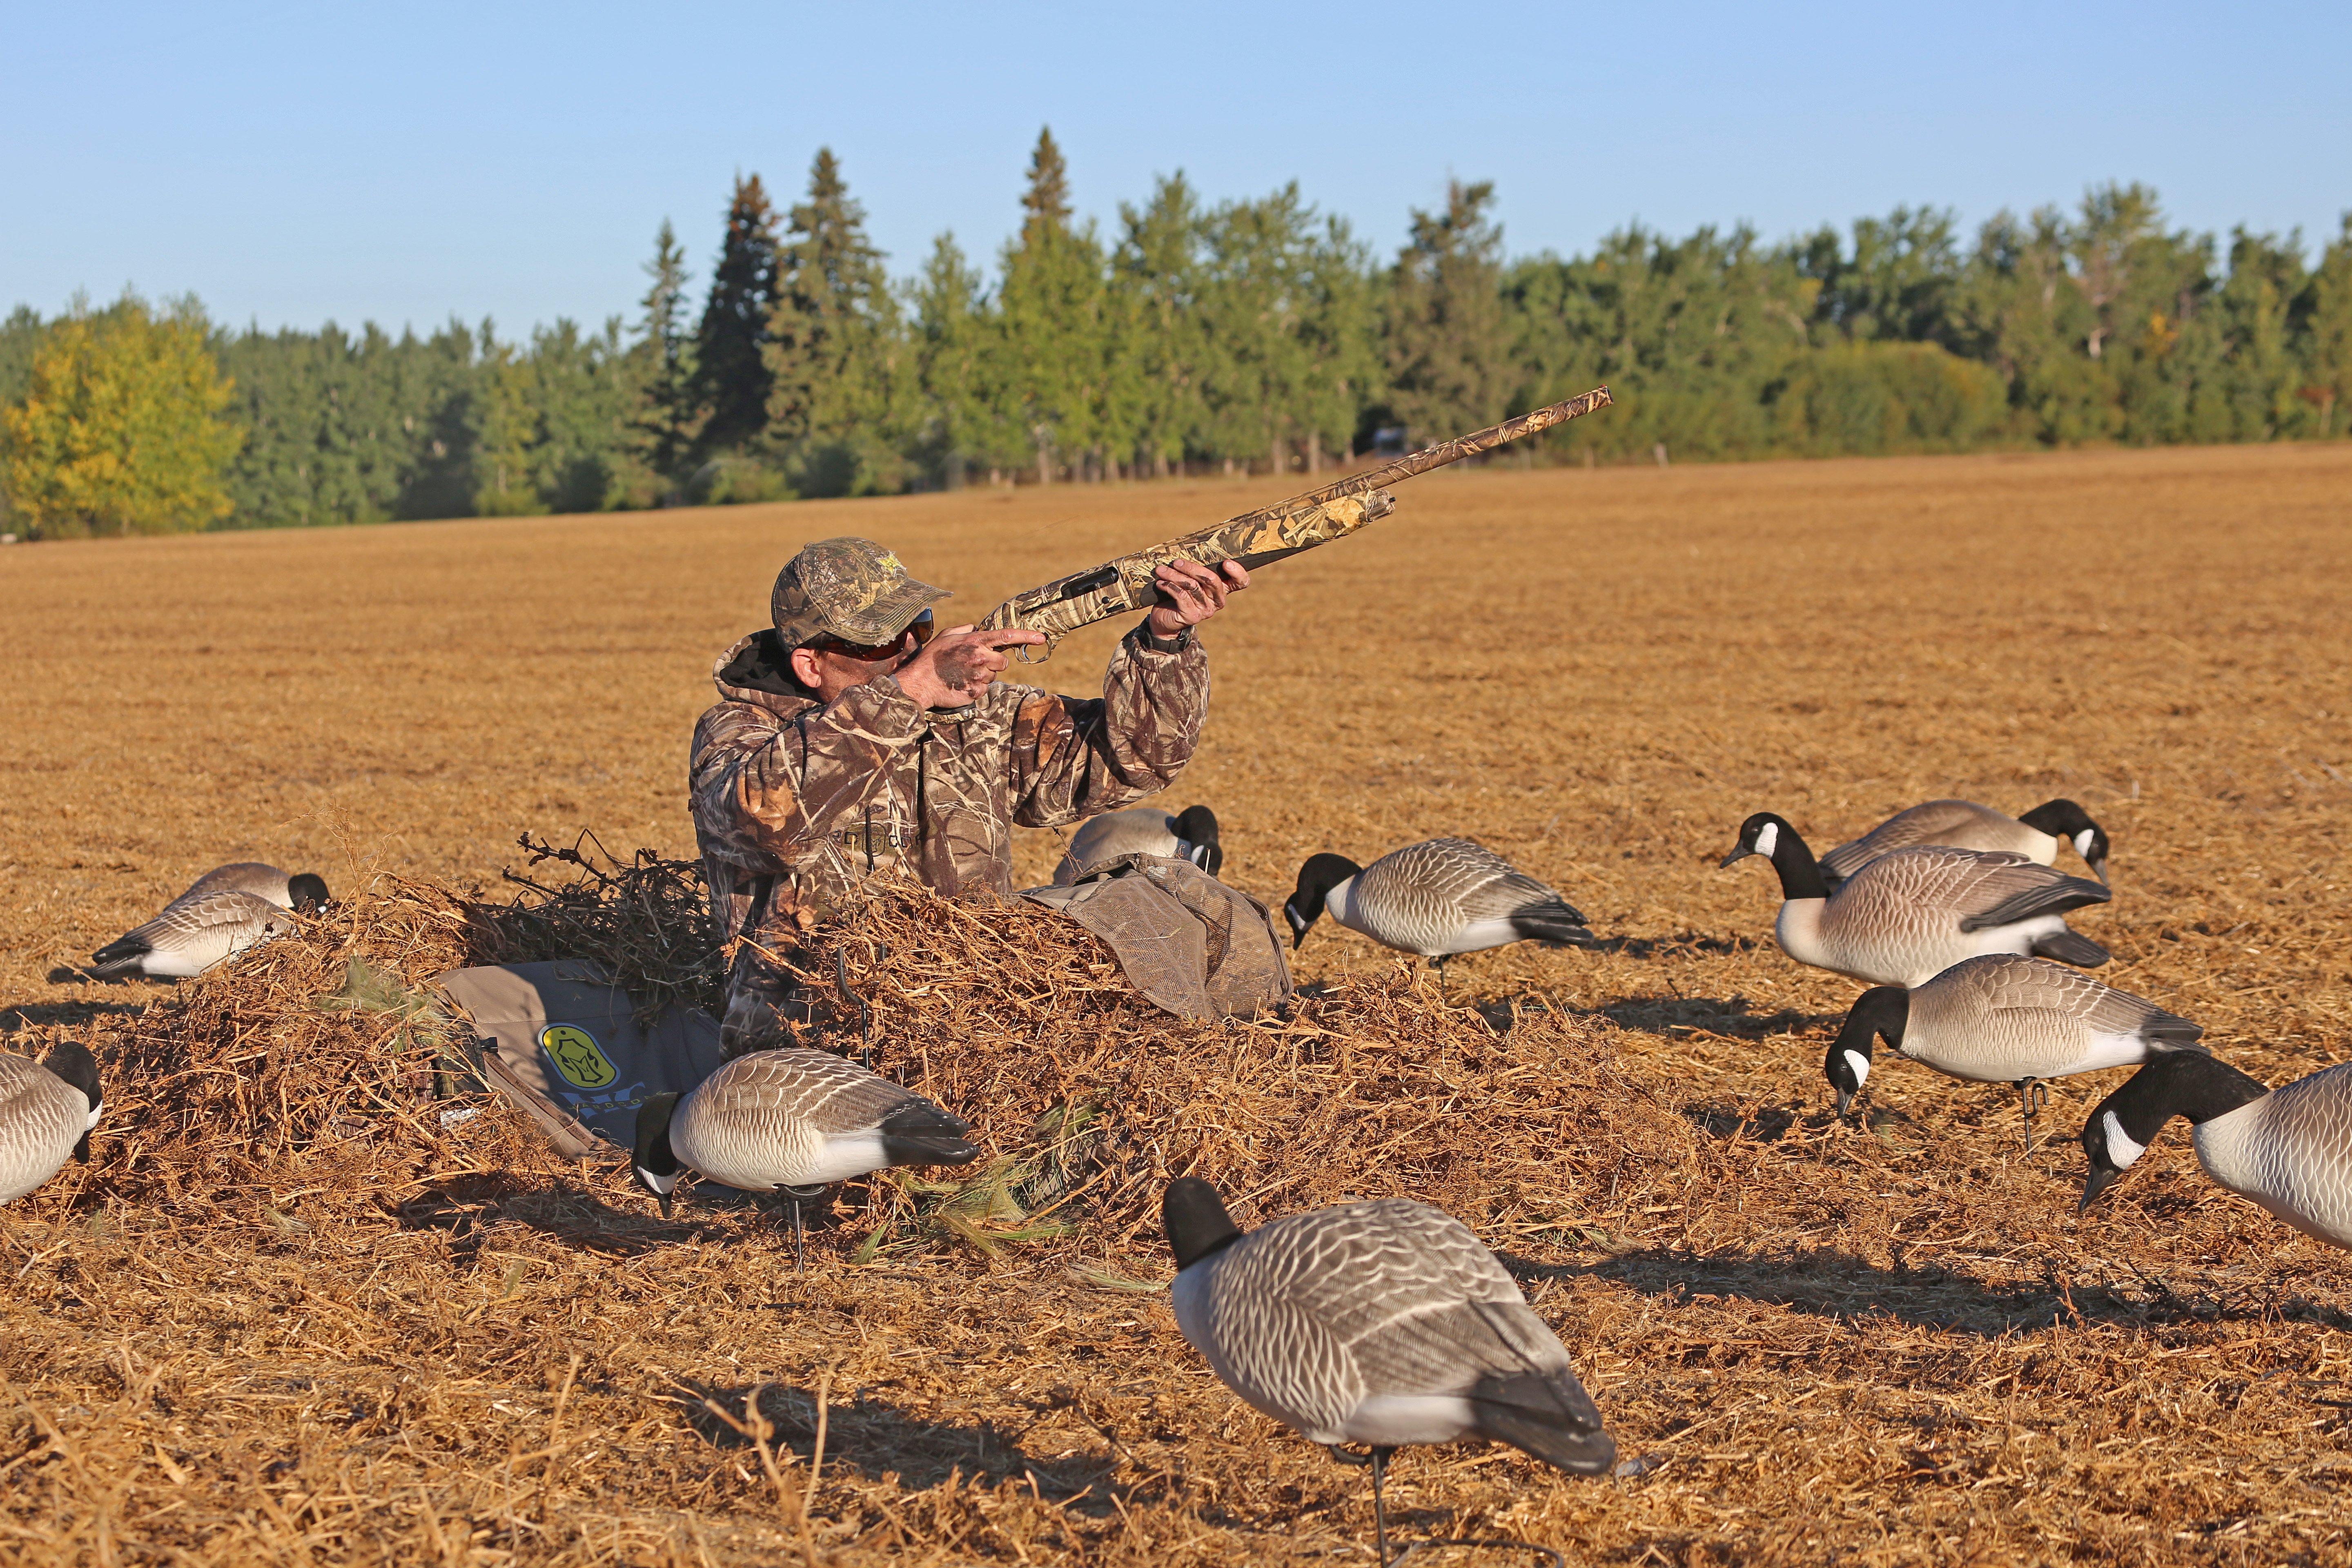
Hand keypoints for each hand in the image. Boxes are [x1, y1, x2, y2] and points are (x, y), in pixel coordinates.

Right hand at [891, 625, 1047, 708]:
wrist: (920, 682)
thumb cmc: (932, 658)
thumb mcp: (946, 636)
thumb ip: (965, 630)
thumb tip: (977, 629)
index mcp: (975, 641)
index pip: (1006, 636)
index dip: (1027, 636)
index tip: (1042, 638)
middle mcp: (980, 657)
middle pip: (1002, 662)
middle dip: (992, 663)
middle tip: (972, 664)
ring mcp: (979, 676)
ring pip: (993, 676)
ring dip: (982, 676)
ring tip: (962, 674)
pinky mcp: (976, 692)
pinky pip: (984, 688)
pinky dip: (975, 687)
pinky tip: (961, 683)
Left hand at [1146, 558, 1248, 638]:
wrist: (1165, 619)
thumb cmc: (1178, 593)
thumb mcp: (1190, 579)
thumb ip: (1196, 569)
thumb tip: (1188, 547)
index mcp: (1223, 589)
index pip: (1241, 582)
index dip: (1238, 572)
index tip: (1226, 562)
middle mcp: (1218, 600)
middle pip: (1212, 580)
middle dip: (1192, 567)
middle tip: (1176, 562)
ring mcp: (1206, 610)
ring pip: (1193, 586)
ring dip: (1174, 575)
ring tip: (1161, 570)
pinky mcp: (1192, 616)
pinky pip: (1181, 595)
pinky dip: (1169, 586)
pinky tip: (1160, 582)